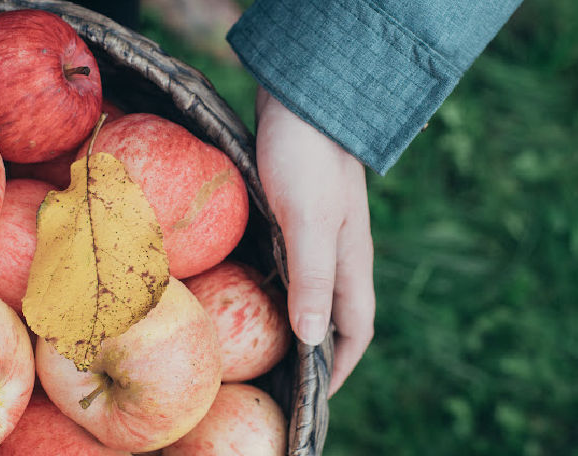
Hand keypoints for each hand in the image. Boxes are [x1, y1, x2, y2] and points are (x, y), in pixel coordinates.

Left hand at [255, 87, 375, 395]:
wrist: (304, 101)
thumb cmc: (307, 159)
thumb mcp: (309, 221)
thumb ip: (313, 277)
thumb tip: (309, 338)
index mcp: (351, 263)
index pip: (356, 328)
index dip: (341, 365)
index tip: (317, 394)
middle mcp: (340, 254)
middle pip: (337, 314)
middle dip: (320, 349)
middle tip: (287, 375)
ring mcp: (321, 234)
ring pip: (316, 290)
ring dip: (300, 319)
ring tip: (271, 341)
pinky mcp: (299, 216)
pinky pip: (296, 265)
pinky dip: (283, 287)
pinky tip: (257, 287)